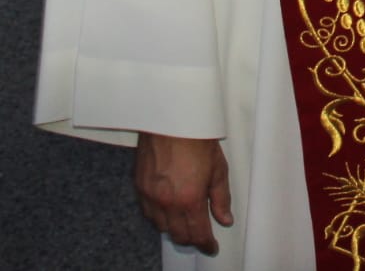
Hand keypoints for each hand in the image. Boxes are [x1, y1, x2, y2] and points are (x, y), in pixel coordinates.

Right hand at [133, 132, 232, 255]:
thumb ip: (221, 198)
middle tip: (200, 235)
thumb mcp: (218, 168)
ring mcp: (150, 195)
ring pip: (160, 226)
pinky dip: (158, 216)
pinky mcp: (139, 185)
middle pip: (178, 235)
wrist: (172, 117)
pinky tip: (167, 209)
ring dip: (173, 228)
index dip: (206, 244)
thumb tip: (225, 219)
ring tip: (184, 221)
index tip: (211, 247)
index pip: (198, 234)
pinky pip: (147, 211)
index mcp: (190, 199)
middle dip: (191, 238)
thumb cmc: (197, 137)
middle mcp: (167, 202)